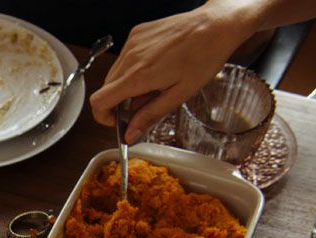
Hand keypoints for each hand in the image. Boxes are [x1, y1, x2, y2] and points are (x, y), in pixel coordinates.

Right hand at [89, 2, 250, 143]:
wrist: (216, 24)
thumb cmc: (204, 56)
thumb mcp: (180, 94)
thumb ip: (150, 115)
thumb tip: (131, 134)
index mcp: (138, 77)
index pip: (99, 101)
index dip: (102, 116)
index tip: (116, 121)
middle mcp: (129, 58)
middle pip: (106, 88)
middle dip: (119, 102)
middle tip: (142, 105)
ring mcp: (131, 44)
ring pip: (115, 73)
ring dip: (126, 84)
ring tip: (153, 84)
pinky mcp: (136, 34)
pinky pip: (124, 58)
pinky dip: (133, 67)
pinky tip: (155, 66)